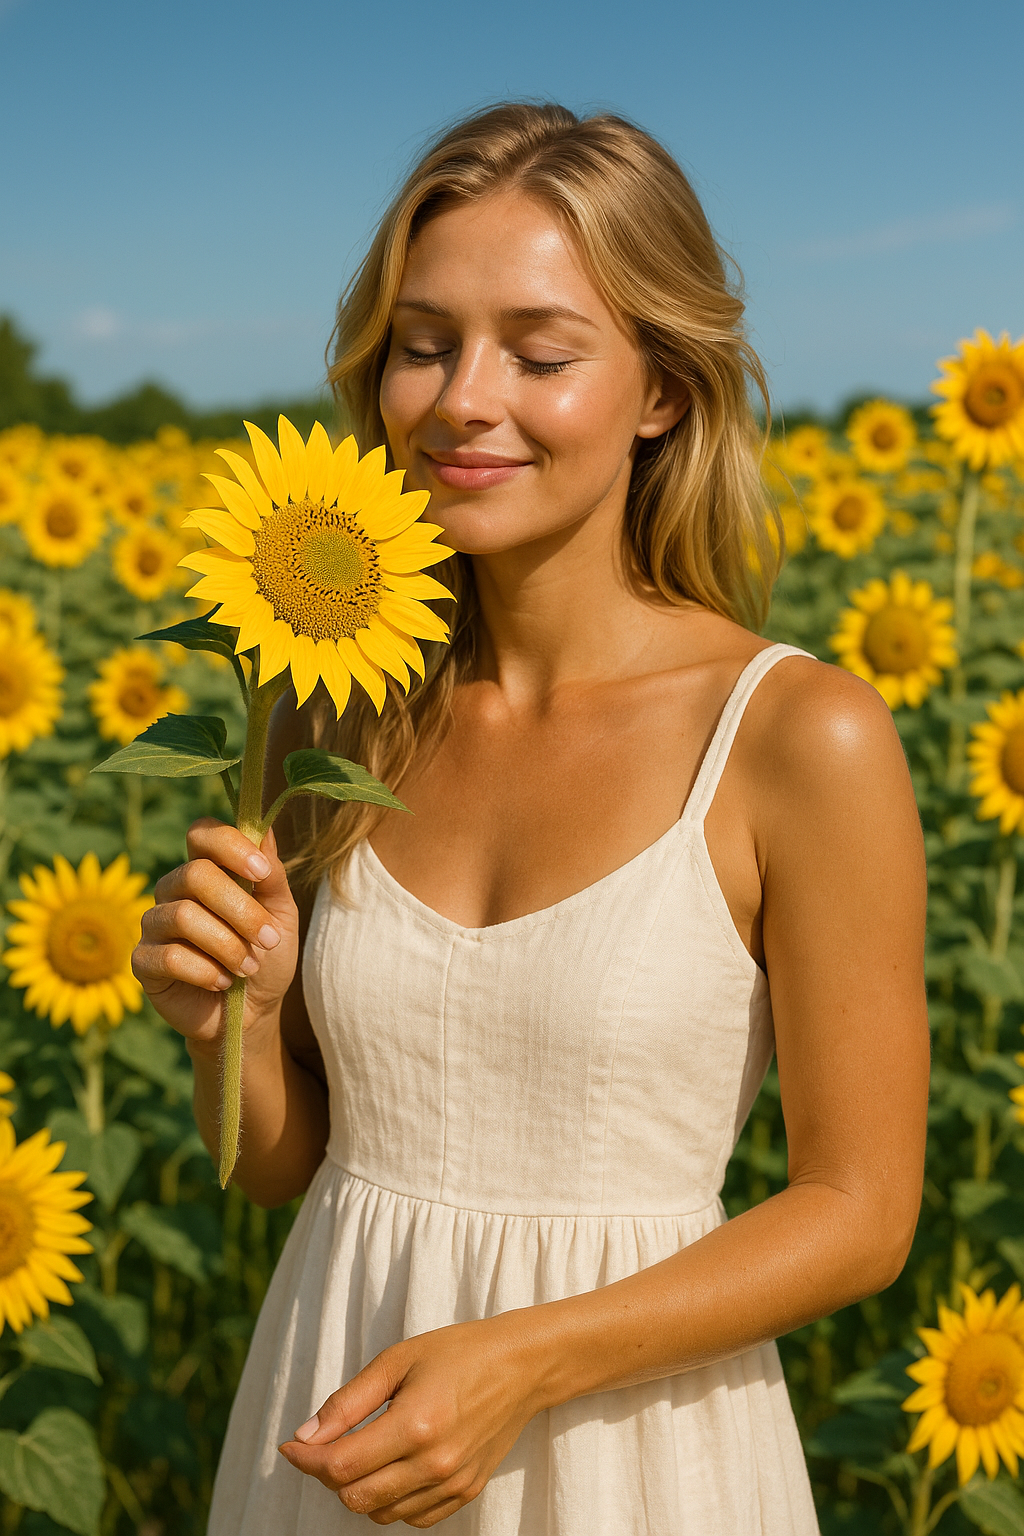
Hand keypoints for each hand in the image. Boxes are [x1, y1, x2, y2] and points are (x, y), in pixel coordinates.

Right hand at [131, 819, 298, 1050]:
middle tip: (269, 939)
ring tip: (248, 967)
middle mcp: (174, 890)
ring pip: (184, 916)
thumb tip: (265, 827)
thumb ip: (272, 875)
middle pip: (195, 874)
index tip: (262, 873)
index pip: (201, 833)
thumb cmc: (266, 956)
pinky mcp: (143, 961)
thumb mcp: (281, 915)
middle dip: (240, 909)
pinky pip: (168, 956)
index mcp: (207, 869)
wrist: (252, 1013)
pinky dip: (205, 971)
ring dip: (228, 945)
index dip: (230, 846)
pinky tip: (222, 982)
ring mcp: (154, 924)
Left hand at [277, 1313, 547, 1526]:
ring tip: (360, 1451)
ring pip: (380, 1513)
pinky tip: (391, 1467)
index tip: (291, 1445)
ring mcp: (453, 1483)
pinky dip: (391, 1501)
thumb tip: (306, 1434)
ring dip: (358, 1489)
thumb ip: (349, 1401)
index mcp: (415, 1424)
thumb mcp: (398, 1359)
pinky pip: (412, 1517)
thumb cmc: (458, 1352)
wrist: (522, 1365)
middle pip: (355, 1497)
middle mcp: (434, 1463)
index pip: (341, 1465)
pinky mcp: (465, 1492)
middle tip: (322, 1446)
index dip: (306, 1459)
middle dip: (327, 1475)